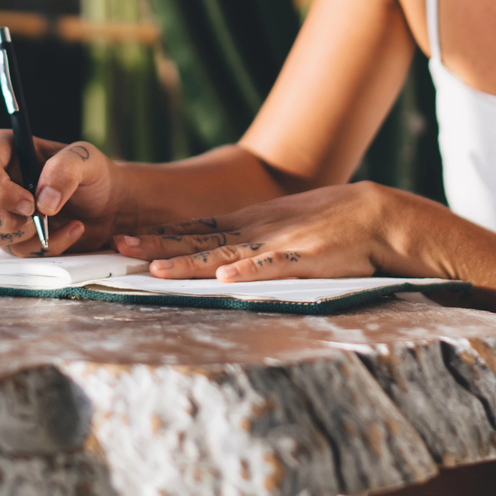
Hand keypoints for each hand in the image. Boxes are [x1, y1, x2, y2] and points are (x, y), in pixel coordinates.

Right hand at [0, 130, 123, 255]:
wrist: (108, 205)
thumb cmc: (92, 174)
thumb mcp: (86, 160)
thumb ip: (65, 170)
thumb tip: (43, 202)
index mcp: (5, 149)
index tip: (29, 203)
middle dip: (2, 219)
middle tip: (36, 219)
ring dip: (22, 236)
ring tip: (54, 223)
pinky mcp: (10, 236)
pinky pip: (13, 251)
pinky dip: (43, 247)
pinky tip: (69, 231)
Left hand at [112, 182, 414, 281]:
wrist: (375, 215)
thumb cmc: (331, 223)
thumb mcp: (282, 224)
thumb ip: (252, 239)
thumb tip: (221, 258)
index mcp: (250, 223)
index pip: (196, 229)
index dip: (161, 235)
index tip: (126, 240)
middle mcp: (256, 231)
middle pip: (199, 239)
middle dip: (159, 245)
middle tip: (120, 247)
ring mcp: (277, 244)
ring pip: (225, 255)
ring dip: (190, 262)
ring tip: (157, 268)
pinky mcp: (303, 259)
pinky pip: (270, 267)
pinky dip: (247, 272)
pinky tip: (224, 279)